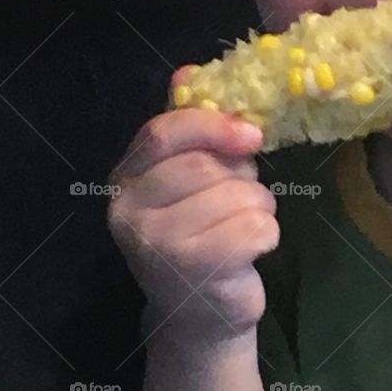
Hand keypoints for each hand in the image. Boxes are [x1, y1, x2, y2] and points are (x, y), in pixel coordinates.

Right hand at [108, 67, 278, 344]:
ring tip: (242, 229)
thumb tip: (188, 70)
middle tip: (239, 201)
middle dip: (243, 178)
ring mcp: (159, 245)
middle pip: (208, 166)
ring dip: (259, 208)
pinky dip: (267, 235)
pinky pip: (256, 227)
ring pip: (240, 196)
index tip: (250, 133)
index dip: (212, 125)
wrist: (200, 319)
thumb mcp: (187, 183)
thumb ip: (188, 131)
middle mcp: (130, 213)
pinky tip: (249, 252)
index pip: (164, 133)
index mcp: (124, 181)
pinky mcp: (197, 271)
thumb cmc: (200, 237)